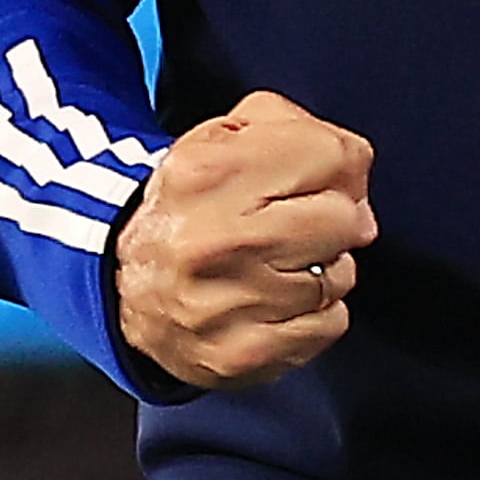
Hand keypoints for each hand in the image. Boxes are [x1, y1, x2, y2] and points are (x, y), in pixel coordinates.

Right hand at [110, 89, 374, 390]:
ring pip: (341, 276)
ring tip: (282, 263)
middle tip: (303, 223)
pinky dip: (317, 314)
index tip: (322, 175)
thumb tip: (355, 168)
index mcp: (209, 172)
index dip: (341, 164)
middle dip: (336, 217)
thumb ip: (291, 125)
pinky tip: (281, 301)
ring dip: (325, 267)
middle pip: (345, 220)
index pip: (333, 156)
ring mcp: (230, 304)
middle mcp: (217, 239)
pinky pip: (329, 326)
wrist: (124, 290)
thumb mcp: (220, 138)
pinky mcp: (243, 354)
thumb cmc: (189, 208)